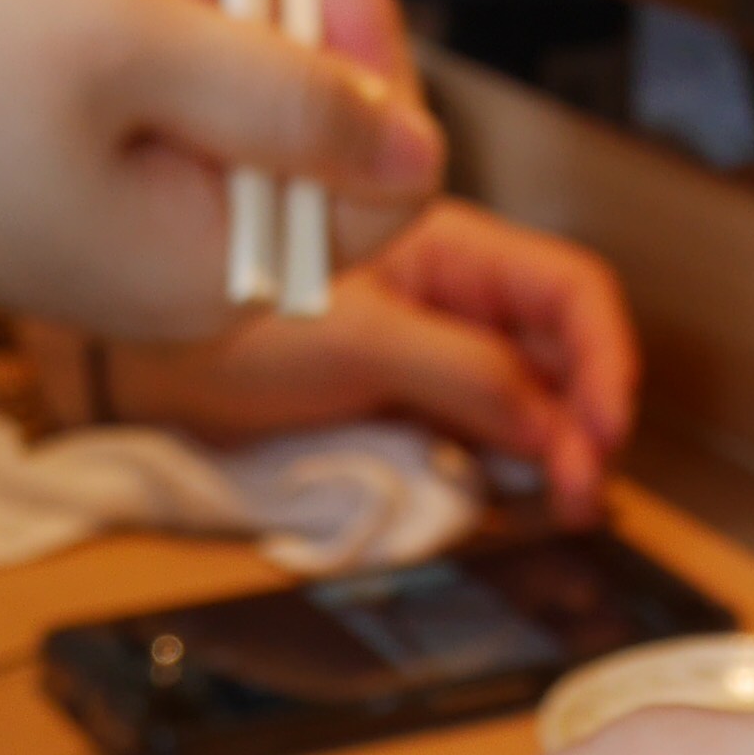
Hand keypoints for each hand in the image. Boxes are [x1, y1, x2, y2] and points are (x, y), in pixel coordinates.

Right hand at [0, 0, 440, 344]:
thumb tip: (420, 146)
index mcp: (222, 268)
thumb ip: (293, 93)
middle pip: (311, 120)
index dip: (365, 32)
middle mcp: (195, 279)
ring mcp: (140, 242)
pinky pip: (161, 101)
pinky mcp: (88, 200)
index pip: (387, 164)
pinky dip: (143, 17)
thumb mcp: (132, 44)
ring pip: (234, 94)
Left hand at [103, 202, 637, 520]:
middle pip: (561, 354)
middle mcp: (455, 298)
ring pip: (531, 402)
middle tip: (579, 491)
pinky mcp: (411, 404)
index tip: (605, 429)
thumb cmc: (232, 324)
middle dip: (586, 421)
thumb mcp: (356, 342)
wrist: (148, 366)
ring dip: (555, 455)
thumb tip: (544, 417)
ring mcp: (436, 353)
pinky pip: (485, 436)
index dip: (603, 358)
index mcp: (449, 250)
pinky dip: (512, 471)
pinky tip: (517, 501)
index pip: (567, 292)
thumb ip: (459, 371)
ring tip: (559, 505)